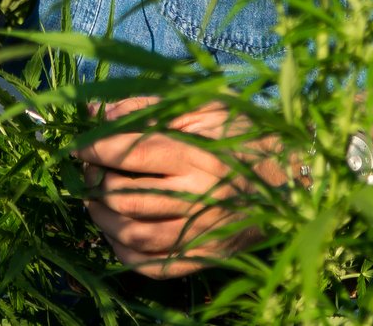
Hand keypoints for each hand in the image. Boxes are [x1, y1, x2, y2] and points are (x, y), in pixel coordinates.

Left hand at [75, 97, 280, 278]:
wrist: (294, 179)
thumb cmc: (246, 135)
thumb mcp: (205, 106)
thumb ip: (149, 107)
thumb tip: (98, 111)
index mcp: (198, 155)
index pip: (131, 154)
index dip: (96, 149)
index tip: (78, 145)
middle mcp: (200, 197)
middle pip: (126, 196)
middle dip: (95, 183)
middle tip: (89, 172)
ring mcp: (203, 233)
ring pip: (134, 235)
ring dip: (102, 219)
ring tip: (95, 202)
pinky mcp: (206, 257)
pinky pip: (153, 266)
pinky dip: (124, 252)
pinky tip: (117, 234)